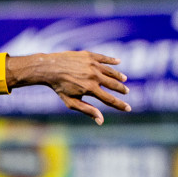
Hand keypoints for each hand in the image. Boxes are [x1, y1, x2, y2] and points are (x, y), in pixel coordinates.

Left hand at [8, 51, 130, 124]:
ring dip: (118, 76)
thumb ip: (87, 110)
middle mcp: (94, 76)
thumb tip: (101, 121)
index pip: (110, 99)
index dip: (120, 105)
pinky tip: (118, 62)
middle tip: (126, 92)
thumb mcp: (71, 102)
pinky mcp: (90, 56)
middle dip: (121, 89)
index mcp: (90, 89)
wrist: (49, 68)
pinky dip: (112, 60)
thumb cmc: (59, 87)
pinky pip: (104, 58)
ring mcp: (93, 65)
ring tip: (124, 79)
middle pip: (113, 84)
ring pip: (111, 71)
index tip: (128, 108)